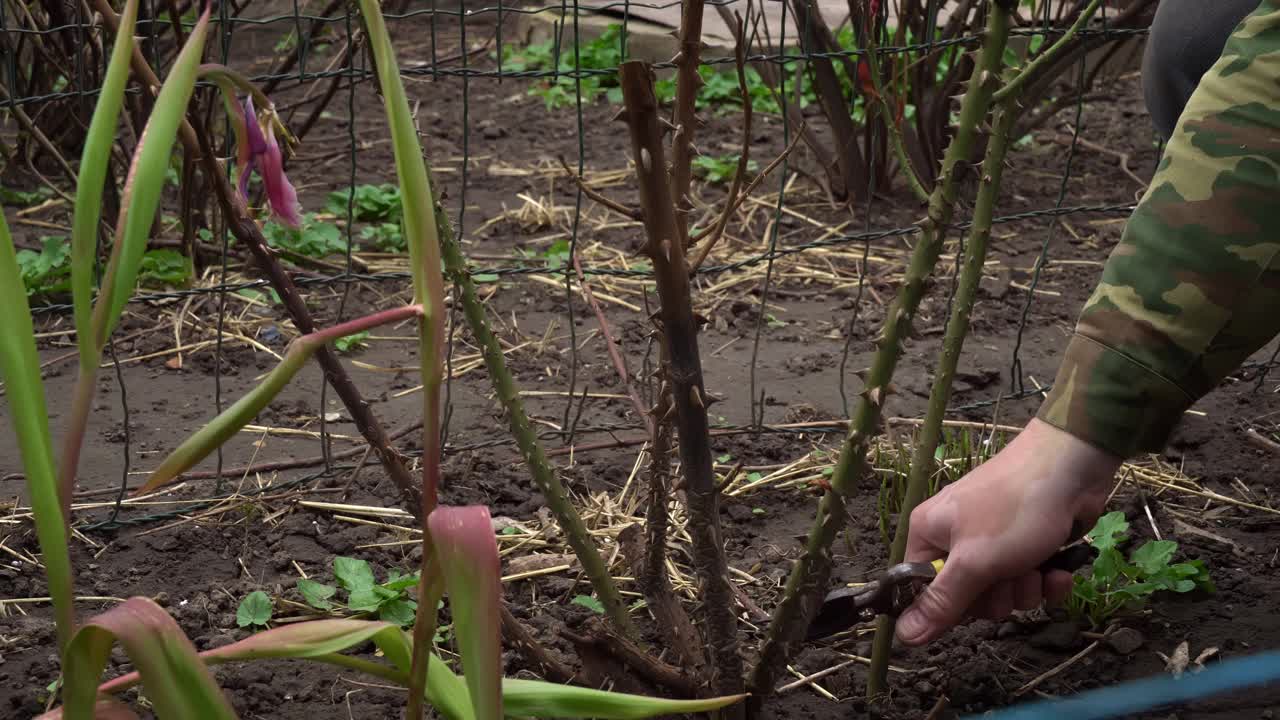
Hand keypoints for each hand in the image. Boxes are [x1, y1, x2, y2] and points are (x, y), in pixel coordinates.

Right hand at [894, 418, 1121, 645]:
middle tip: (1010, 579)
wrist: (1073, 465)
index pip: (922, 590)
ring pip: (1002, 592)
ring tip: (1037, 567)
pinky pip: (1029, 581)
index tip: (971, 604)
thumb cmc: (1014, 510)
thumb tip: (903, 636)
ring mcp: (993, 541)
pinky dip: (1046, 580)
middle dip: (997, 596)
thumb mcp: (974, 562)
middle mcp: (956, 538)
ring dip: (1025, 589)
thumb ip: (941, 602)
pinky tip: (1059, 571)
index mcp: (929, 534)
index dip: (948, 606)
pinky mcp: (1027, 544)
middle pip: (967, 597)